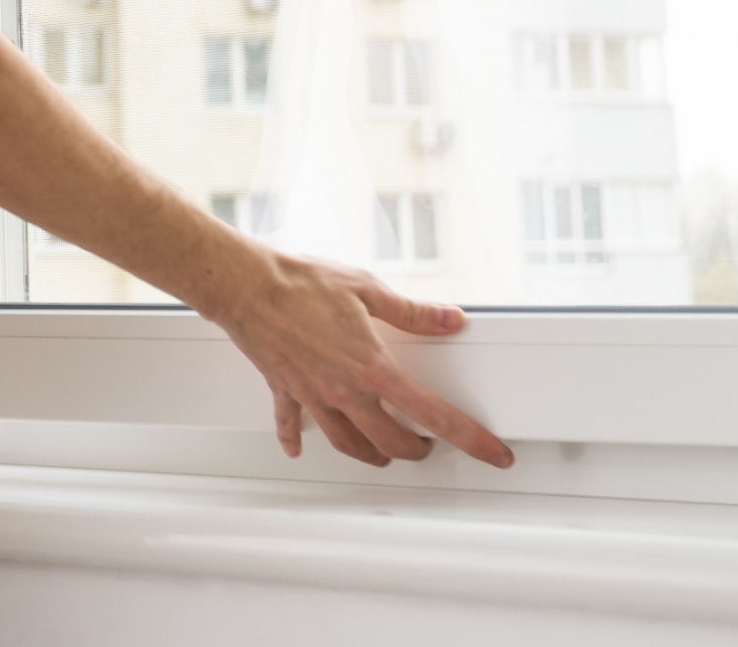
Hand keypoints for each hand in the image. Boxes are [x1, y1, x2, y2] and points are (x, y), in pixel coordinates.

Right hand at [206, 244, 514, 469]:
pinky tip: (298, 447)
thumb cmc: (299, 283)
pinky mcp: (284, 389)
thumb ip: (413, 312)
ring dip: (370, 453)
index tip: (493, 453)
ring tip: (381, 451)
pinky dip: (297, 438)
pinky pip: (291, 423)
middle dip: (415, 450)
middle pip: (390, 441)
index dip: (470, 438)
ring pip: (347, 443)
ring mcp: (313, 396)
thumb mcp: (367, 288)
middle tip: (428, 446)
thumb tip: (450, 319)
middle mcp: (344, 392)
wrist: (245, 285)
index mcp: (372, 368)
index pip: (433, 414)